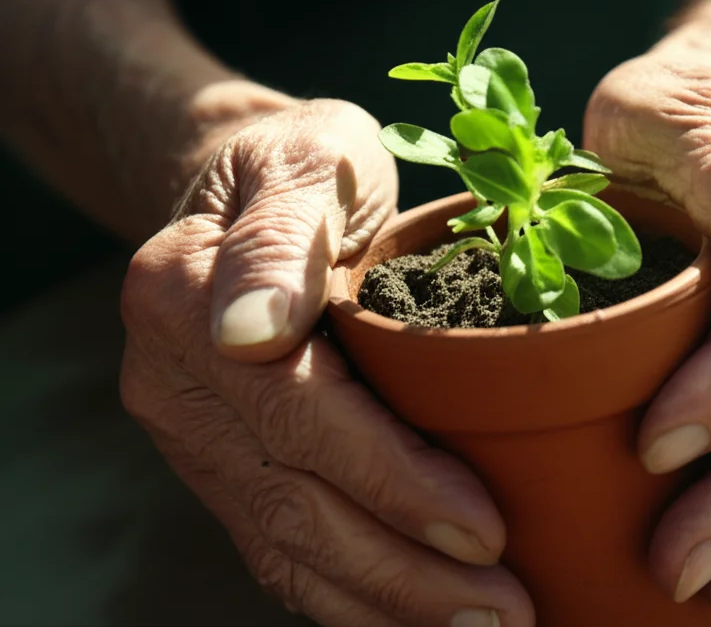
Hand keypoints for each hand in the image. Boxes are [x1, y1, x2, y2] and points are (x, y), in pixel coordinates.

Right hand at [120, 97, 533, 625]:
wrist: (250, 190)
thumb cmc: (306, 164)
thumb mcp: (309, 158)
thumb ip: (280, 235)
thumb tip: (250, 331)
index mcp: (184, 300)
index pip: (302, 415)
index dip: (393, 481)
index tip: (485, 529)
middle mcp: (175, 383)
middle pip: (295, 501)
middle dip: (406, 569)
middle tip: (507, 609)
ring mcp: (195, 437)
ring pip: (287, 546)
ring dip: (387, 601)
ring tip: (483, 625)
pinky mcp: (223, 467)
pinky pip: (278, 550)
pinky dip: (350, 598)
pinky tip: (414, 618)